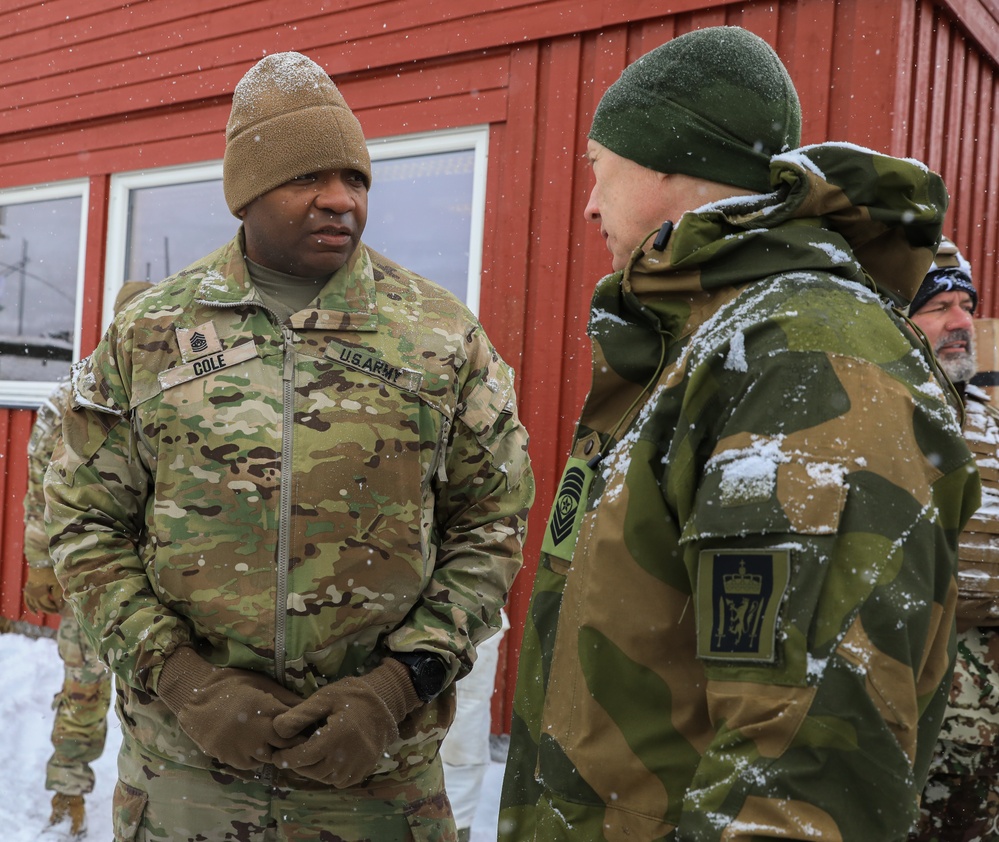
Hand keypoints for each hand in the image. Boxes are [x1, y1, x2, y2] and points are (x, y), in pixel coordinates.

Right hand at [23, 566, 63, 613]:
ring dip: (39, 609)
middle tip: (56, 611)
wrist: (40, 560)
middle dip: (48, 609)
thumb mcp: (56, 582)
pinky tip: (34, 611)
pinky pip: (27, 600)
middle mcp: (33, 595)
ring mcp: (29, 591)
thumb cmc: (50, 571)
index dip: (54, 608)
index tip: (61, 609)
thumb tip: (60, 606)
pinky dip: (30, 606)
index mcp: (40, 594)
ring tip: (45, 613)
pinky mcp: (28, 588)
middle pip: (40, 605)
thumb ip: (57, 595)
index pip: (47, 604)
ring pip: (33, 604)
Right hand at [157, 646, 302, 770]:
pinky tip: (249, 743)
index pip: (296, 732)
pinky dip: (253, 757)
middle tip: (286, 737)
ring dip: (271, 751)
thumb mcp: (262, 683)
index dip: (301, 732)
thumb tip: (309, 706)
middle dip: (288, 744)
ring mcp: (244, 749)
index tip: (304, 730)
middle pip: (285, 748)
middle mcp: (259, 734)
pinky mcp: (230, 759)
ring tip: (264, 738)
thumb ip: (285, 698)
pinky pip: (250, 764)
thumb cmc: (231, 685)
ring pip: (268, 758)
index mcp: (269, 712)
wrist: (194, 698)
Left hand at [271, 658, 420, 787]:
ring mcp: (359, 765)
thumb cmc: (351, 696)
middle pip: (313, 771)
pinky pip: (340, 781)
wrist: (384, 702)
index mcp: (338, 735)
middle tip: (291, 754)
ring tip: (307, 756)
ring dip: (313, 770)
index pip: (304, 757)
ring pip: (326, 778)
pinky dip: (329, 774)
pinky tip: (326, 760)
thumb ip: (300, 714)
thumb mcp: (325, 697)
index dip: (286, 758)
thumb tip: (277, 728)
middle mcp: (349, 755)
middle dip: (298, 765)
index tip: (277, 754)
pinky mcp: (365, 769)